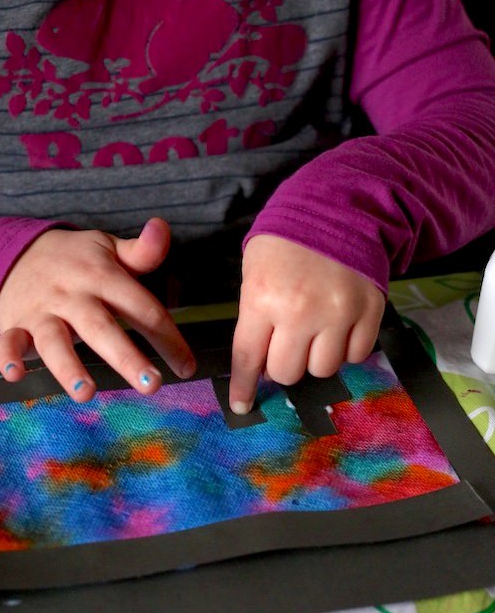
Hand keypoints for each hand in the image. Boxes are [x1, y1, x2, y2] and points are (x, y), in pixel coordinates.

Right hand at [0, 219, 195, 401]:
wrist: (17, 254)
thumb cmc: (78, 260)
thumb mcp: (109, 249)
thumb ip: (142, 250)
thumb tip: (162, 227)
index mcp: (103, 276)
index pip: (141, 306)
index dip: (167, 337)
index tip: (187, 367)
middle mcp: (74, 295)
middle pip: (101, 327)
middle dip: (127, 357)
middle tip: (152, 384)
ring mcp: (43, 311)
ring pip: (54, 340)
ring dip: (68, 367)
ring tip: (86, 393)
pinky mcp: (16, 324)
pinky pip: (8, 341)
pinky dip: (9, 357)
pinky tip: (15, 375)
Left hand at [229, 235, 384, 413]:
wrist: (338, 207)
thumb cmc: (286, 240)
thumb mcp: (254, 270)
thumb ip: (254, 315)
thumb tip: (257, 363)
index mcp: (263, 298)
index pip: (249, 358)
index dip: (244, 386)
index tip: (242, 405)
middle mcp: (300, 312)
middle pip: (287, 372)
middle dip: (282, 363)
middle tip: (286, 342)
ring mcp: (338, 313)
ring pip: (323, 369)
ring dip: (315, 357)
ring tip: (315, 331)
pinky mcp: (370, 311)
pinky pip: (356, 356)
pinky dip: (346, 349)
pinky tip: (339, 327)